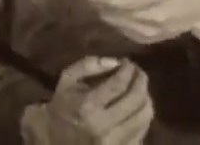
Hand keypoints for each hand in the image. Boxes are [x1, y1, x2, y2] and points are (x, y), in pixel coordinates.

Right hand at [23, 56, 153, 144]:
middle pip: (136, 98)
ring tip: (139, 89)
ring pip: (144, 115)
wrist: (53, 143)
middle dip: (141, 79)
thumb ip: (89, 65)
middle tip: (138, 72)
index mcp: (87, 106)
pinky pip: (143, 131)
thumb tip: (116, 62)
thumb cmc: (61, 109)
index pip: (119, 83)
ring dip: (146, 97)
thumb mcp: (66, 81)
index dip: (128, 69)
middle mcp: (103, 126)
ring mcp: (114, 142)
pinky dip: (143, 116)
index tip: (128, 62)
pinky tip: (137, 108)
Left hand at [78, 0, 199, 46]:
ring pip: (114, 23)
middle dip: (95, 0)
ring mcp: (148, 34)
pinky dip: (113, 17)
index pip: (117, 0)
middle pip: (112, 13)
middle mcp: (150, 20)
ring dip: (102, 9)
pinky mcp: (147, 41)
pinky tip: (110, 5)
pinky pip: (122, 29)